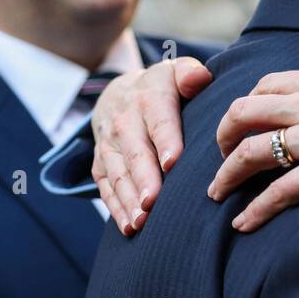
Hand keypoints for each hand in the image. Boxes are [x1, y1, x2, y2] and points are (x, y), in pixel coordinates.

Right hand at [92, 57, 212, 234]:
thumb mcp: (176, 70)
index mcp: (149, 97)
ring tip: (142, 221)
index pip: (158, 120)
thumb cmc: (163, 87)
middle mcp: (124, 120)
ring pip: (118, 173)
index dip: (165, 140)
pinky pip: (106, 187)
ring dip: (128, 199)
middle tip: (154, 202)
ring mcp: (109, 143)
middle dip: (144, 178)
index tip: (173, 163)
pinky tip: (130, 227)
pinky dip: (116, 208)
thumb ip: (190, 73)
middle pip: (134, 151)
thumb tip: (199, 79)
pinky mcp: (100, 163)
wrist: (121, 91)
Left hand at [210, 50, 298, 231]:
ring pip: (251, 154)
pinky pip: (279, 193)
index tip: (247, 118)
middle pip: (244, 114)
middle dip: (224, 134)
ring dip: (227, 174)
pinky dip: (256, 210)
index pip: (268, 85)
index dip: (251, 102)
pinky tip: (243, 224)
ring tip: (217, 192)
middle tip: (221, 152)